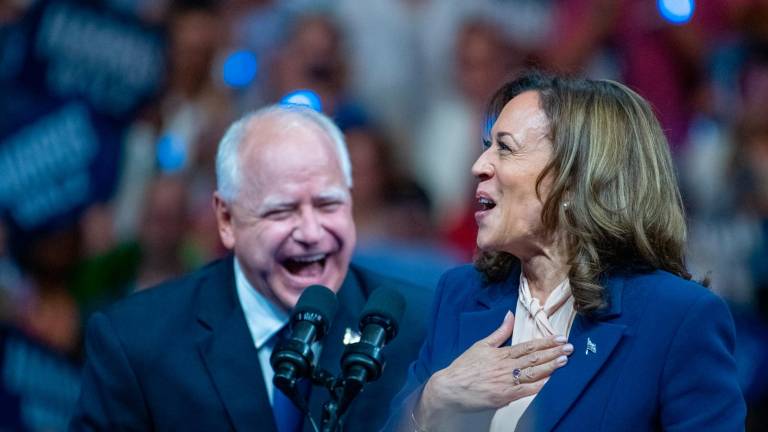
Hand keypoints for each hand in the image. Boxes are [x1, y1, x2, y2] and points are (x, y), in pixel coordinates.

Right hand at [415, 311, 571, 428]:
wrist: (450, 387)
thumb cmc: (465, 367)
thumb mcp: (481, 345)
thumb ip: (499, 332)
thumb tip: (510, 315)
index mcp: (501, 353)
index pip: (528, 347)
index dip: (545, 342)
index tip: (560, 338)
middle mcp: (505, 367)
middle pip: (534, 359)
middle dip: (553, 352)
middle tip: (569, 348)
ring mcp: (505, 382)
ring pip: (532, 373)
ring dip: (550, 367)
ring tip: (564, 360)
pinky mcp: (503, 397)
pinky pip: (525, 391)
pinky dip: (538, 386)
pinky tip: (550, 381)